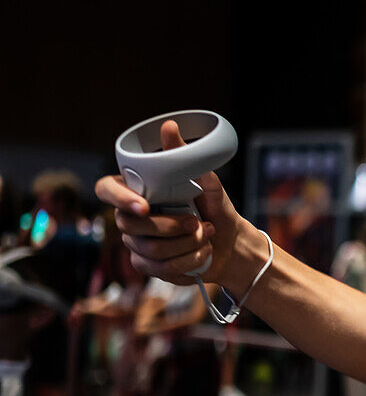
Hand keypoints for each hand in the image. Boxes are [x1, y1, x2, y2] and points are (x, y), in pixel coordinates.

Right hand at [95, 120, 246, 286]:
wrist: (230, 240)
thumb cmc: (213, 206)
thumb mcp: (205, 179)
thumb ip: (184, 156)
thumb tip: (169, 127)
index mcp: (137, 190)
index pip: (106, 189)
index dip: (118, 198)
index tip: (144, 206)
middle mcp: (130, 217)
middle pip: (130, 225)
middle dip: (170, 226)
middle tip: (197, 222)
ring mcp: (136, 243)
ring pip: (149, 249)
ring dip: (186, 244)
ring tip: (206, 235)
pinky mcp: (147, 265)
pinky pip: (159, 268)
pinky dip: (188, 261)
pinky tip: (203, 252)